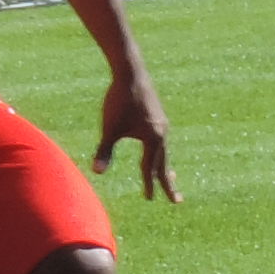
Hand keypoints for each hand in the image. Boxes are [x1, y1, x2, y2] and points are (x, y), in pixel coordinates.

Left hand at [94, 70, 177, 203]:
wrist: (131, 72)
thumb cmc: (119, 100)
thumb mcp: (110, 128)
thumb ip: (105, 150)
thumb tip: (97, 172)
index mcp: (153, 138)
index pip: (150, 168)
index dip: (148, 185)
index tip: (149, 199)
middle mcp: (162, 133)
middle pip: (164, 164)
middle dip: (168, 183)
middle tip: (176, 201)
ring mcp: (163, 125)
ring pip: (165, 152)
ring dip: (166, 168)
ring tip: (170, 179)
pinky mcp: (159, 117)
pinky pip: (163, 142)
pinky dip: (162, 153)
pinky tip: (157, 153)